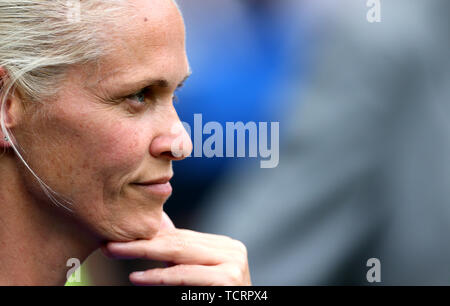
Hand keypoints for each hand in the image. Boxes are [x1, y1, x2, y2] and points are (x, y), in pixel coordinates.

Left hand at [102, 211, 251, 285]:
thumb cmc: (211, 299)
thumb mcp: (193, 273)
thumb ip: (178, 254)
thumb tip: (155, 226)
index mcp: (224, 245)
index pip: (181, 236)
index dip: (150, 235)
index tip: (122, 236)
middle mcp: (232, 248)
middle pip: (178, 241)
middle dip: (142, 242)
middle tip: (111, 244)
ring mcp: (233, 261)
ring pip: (179, 253)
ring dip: (143, 252)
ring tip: (116, 253)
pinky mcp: (228, 278)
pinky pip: (184, 275)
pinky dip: (159, 277)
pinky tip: (137, 277)